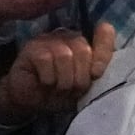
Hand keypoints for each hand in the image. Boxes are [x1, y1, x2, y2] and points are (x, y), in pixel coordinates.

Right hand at [0, 23, 116, 118]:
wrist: (29, 102)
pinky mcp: (32, 47)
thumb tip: (99, 70)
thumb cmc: (57, 94)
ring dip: (63, 80)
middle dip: (80, 77)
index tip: (96, 74)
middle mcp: (68, 37)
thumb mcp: (82, 89)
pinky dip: (48, 78)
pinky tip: (44, 83)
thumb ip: (94, 76)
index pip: (105, 33)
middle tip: (71, 90)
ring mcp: (49, 39)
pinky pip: (46, 60)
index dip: (103, 52)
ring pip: (65, 55)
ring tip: (57, 88)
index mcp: (86, 44)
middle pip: (84, 49)